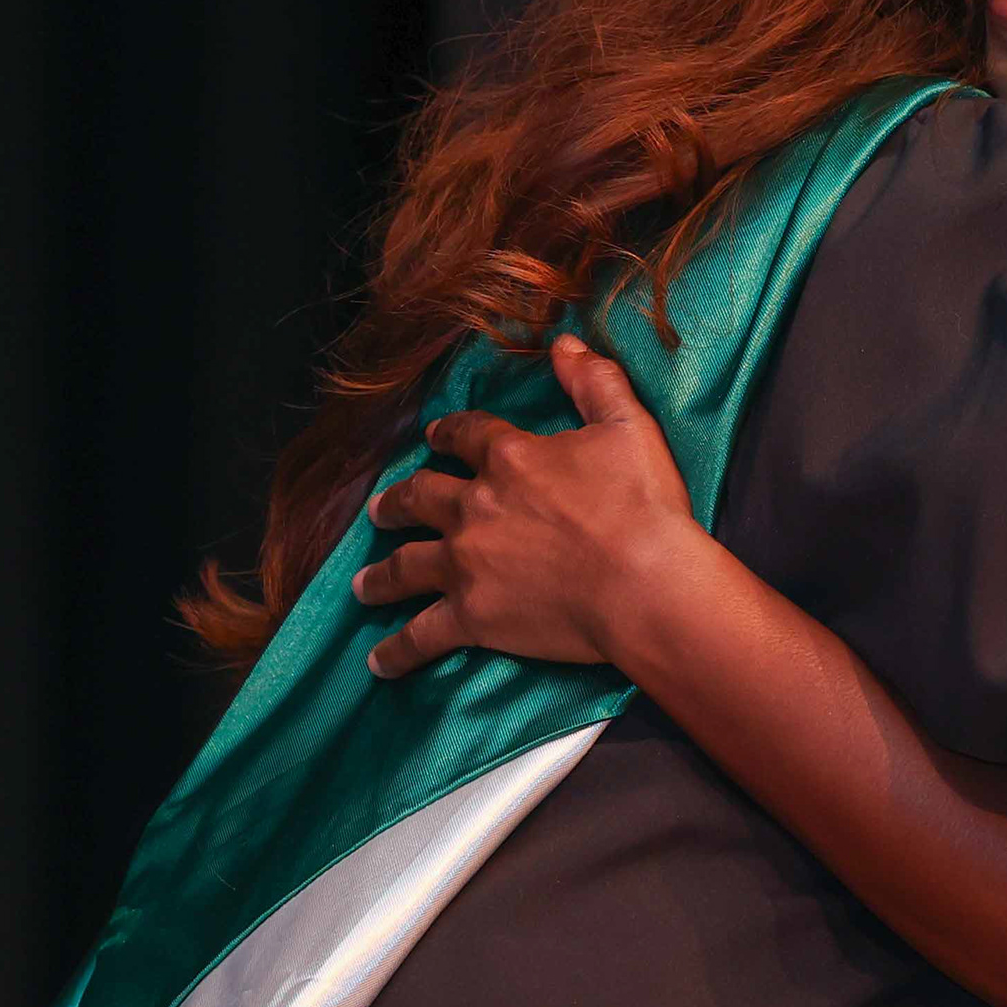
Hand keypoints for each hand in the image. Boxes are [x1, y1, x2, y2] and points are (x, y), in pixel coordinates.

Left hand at [350, 335, 716, 676]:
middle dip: (397, 503)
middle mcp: (475, 507)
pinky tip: (379, 662)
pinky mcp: (471, 617)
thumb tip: (567, 344)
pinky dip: (397, 650)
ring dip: (381, 574)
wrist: (644, 583)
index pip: (466, 437)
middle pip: (420, 498)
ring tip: (363, 585)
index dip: (447, 435)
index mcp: (510, 459)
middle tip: (381, 510)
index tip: (433, 438)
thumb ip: (594, 382)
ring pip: (406, 566)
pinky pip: (421, 635)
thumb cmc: (643, 506)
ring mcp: (466, 564)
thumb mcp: (628, 426)